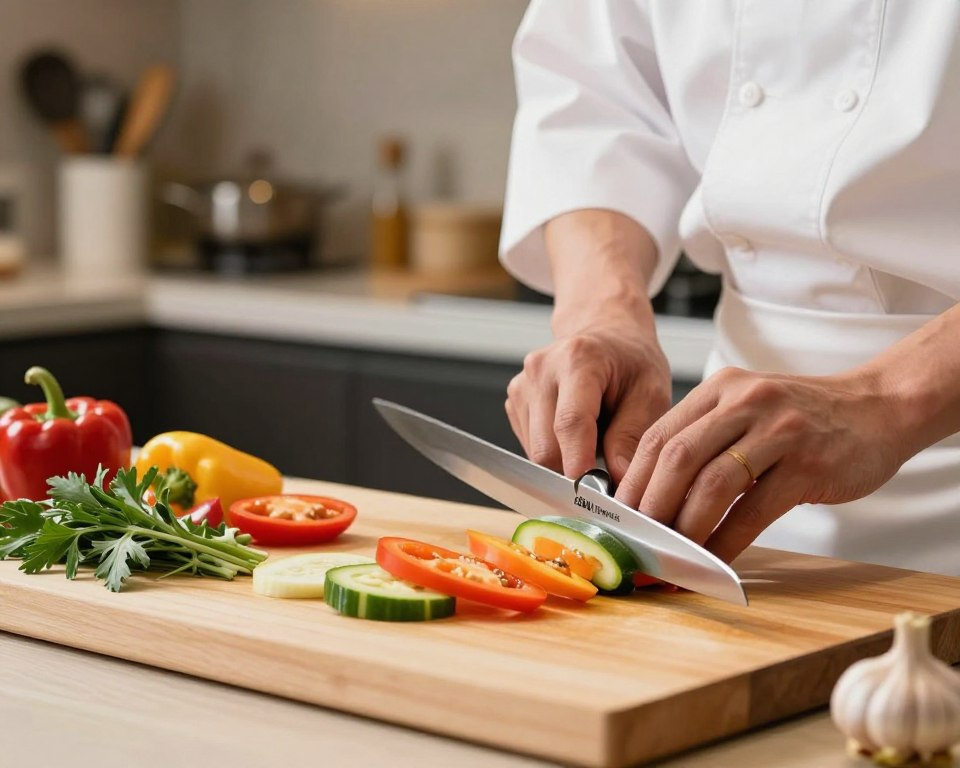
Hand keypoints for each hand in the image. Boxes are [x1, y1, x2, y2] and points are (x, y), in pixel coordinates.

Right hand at [506, 209, 671, 482]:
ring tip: (594, 438)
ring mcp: (523, 384)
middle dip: (574, 470)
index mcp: (578, 358)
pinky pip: (529, 445)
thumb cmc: (630, 361)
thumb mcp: (650, 393)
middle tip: (607, 474)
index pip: (570, 422)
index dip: (578, 463)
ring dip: (565, 460)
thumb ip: (633, 437)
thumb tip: (620, 483)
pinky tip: (574, 433)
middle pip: (546, 446)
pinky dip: (554, 450)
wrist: (607, 333)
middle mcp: (541, 369)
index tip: (591, 494)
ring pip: (535, 452)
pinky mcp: (515, 399)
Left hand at [614, 366, 906, 562]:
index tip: (617, 519)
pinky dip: (726, 541)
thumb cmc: (802, 420)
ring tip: (670, 559)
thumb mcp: (746, 410)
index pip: (658, 436)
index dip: (632, 482)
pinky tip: (713, 562)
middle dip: (650, 508)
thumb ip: (704, 439)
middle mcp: (743, 403)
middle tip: (637, 544)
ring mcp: (777, 431)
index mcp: (719, 389)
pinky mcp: (807, 464)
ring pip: (712, 484)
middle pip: (677, 457)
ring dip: (684, 529)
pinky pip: (754, 511)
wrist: (878, 408)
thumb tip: (652, 497)